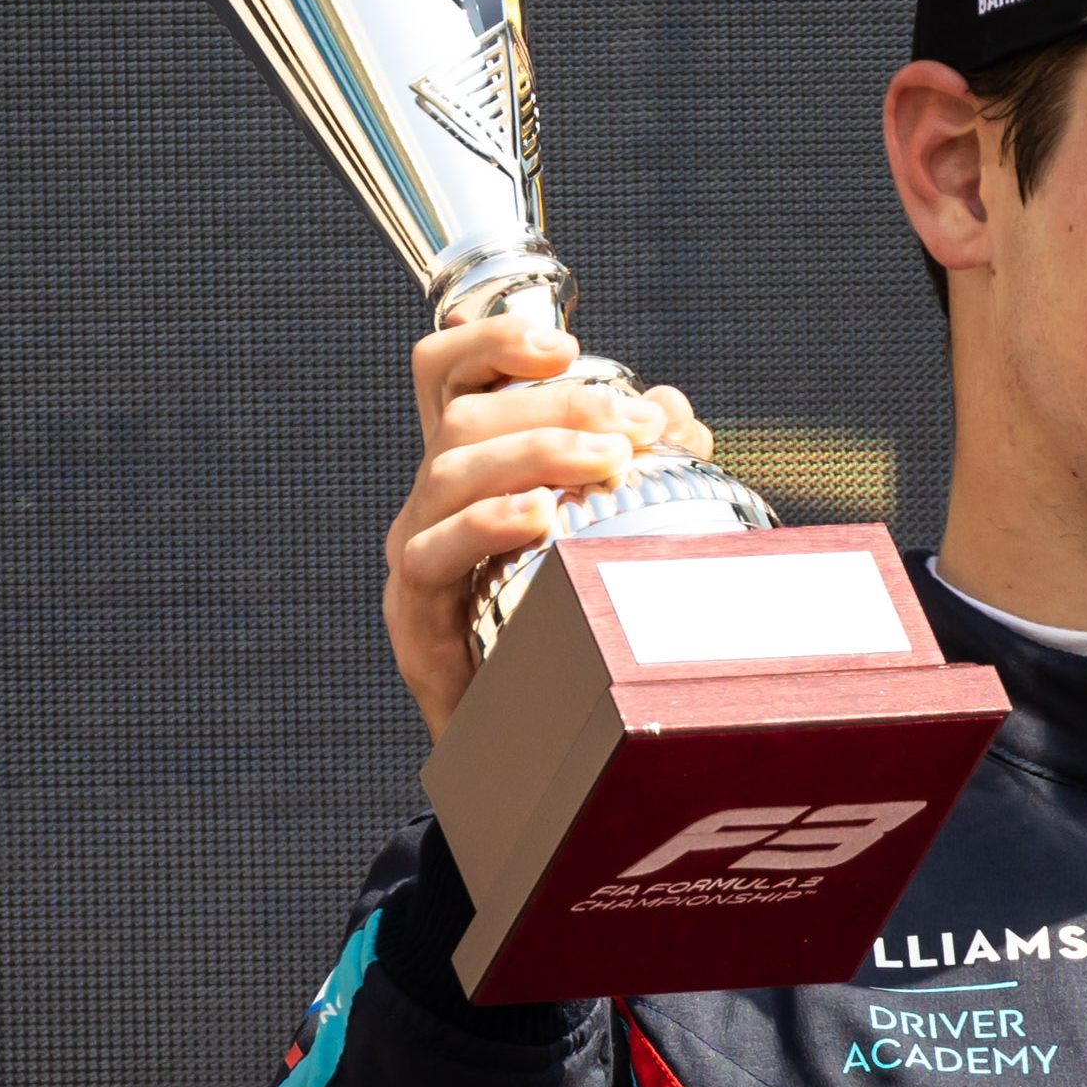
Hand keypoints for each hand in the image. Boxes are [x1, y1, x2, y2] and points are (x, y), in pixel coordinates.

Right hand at [381, 317, 712, 739]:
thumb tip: (671, 413)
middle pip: (464, 416)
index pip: (449, 373)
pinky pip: (434, 556)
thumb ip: (640, 463)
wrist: (534, 746)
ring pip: (448, 472)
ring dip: (536, 452)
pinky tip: (543, 520)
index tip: (565, 344)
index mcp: (471, 465)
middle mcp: (433, 500)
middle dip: (555, 404)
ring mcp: (417, 555)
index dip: (491, 341)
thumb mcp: (615, 527)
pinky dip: (489, 525)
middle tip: (634, 426)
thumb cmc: (568, 625)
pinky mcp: (415, 618)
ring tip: (608, 462)